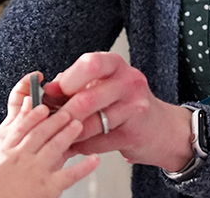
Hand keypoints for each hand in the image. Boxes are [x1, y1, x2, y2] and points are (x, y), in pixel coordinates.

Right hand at [0, 73, 99, 197]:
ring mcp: (37, 171)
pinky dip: (84, 167)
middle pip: (41, 133)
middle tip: (67, 112)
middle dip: (56, 121)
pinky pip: (70, 174)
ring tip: (78, 125)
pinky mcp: (48, 187)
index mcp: (8, 153)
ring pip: (55, 146)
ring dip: (68, 134)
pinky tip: (94, 159)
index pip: (23, 129)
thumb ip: (6, 150)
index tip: (43, 107)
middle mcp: (23, 158)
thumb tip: (15, 139)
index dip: (34, 116)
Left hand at [43, 52, 193, 170]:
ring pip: (89, 124)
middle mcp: (129, 82)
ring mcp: (134, 108)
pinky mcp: (133, 134)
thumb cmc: (126, 103)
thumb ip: (76, 84)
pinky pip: (97, 143)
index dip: (67, 80)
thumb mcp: (104, 84)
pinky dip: (82, 146)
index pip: (90, 64)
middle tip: (50, 120)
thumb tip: (47, 90)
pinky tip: (78, 145)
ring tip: (60, 135)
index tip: (53, 92)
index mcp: (115, 65)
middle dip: (63, 113)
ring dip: (70, 133)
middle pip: (86, 98)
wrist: (162, 128)